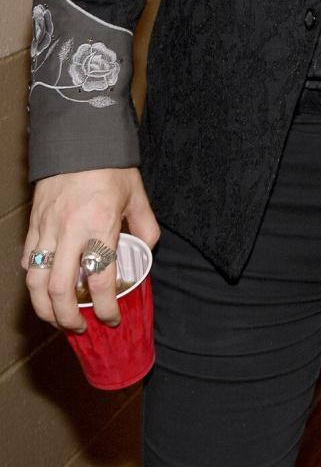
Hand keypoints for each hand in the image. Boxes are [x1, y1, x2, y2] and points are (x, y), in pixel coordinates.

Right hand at [22, 169, 159, 332]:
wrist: (80, 137)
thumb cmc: (111, 166)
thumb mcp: (137, 195)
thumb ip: (145, 226)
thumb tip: (146, 252)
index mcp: (100, 225)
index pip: (101, 280)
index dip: (106, 307)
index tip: (111, 319)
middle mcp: (70, 231)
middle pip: (60, 290)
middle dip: (69, 318)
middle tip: (80, 329)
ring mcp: (47, 228)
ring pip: (36, 281)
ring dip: (45, 308)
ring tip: (58, 319)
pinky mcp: (33, 223)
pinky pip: (28, 261)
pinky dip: (34, 281)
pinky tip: (45, 288)